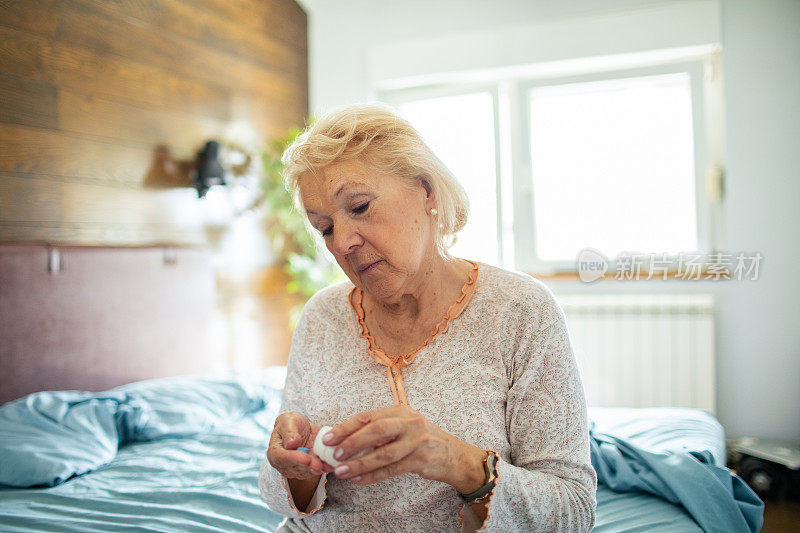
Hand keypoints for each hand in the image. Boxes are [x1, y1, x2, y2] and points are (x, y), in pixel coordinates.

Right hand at [267, 411, 328, 479]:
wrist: (301, 429)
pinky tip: (333, 464)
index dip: (294, 459)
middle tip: (318, 464)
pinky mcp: (310, 469)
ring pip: (309, 471)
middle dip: (309, 466)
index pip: (283, 458)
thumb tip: (291, 443)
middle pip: (297, 468)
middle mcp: (285, 464)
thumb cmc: (291, 424)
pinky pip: (318, 470)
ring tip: (329, 465)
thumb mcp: (288, 421)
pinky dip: (326, 467)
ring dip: (319, 469)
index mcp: (275, 452)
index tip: (305, 458)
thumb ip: (289, 432)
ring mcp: (297, 469)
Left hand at [317, 405, 484, 491]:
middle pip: (376, 430)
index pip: (369, 416)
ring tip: (342, 471)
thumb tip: (346, 440)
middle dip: (351, 442)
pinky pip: (392, 469)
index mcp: (401, 411)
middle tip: (334, 453)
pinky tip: (359, 480)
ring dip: (359, 463)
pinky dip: (373, 476)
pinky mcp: (422, 460)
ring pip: (383, 453)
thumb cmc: (423, 441)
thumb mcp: (405, 427)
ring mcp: (417, 441)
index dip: (347, 427)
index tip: (329, 437)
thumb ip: (381, 430)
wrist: (454, 456)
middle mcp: (410, 422)